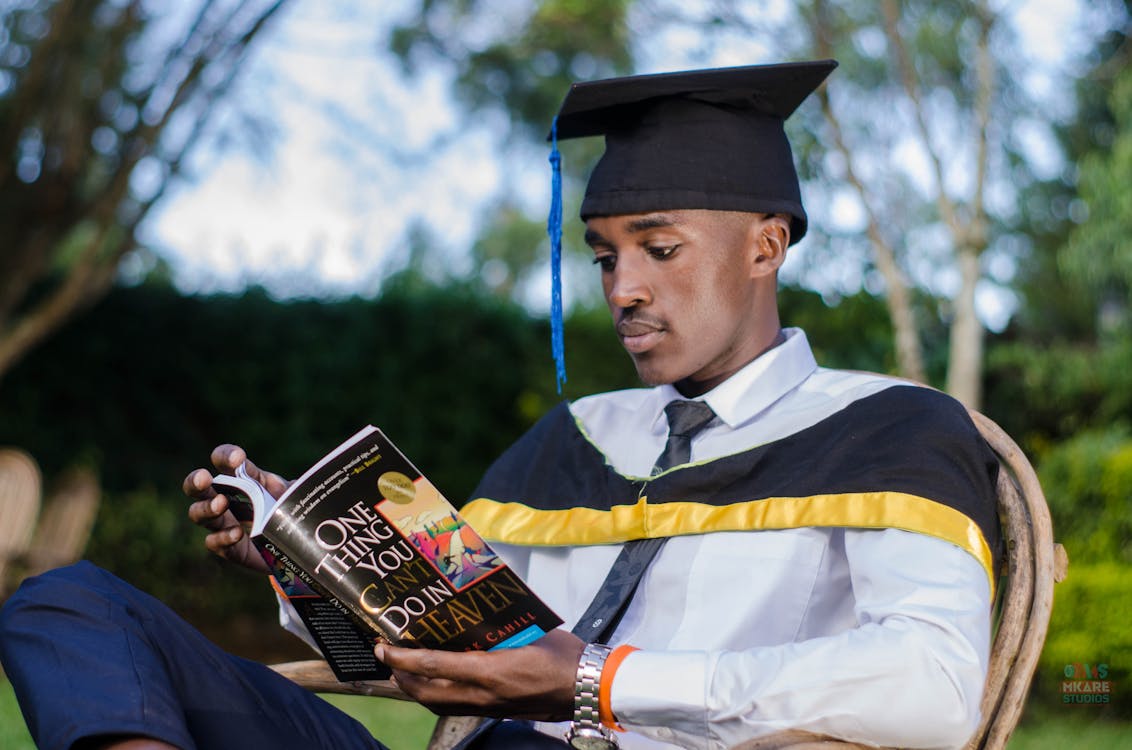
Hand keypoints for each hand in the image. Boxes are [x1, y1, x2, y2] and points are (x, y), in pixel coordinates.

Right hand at [184, 444, 290, 574]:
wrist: (299, 547)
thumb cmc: (291, 512)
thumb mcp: (291, 495)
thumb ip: (285, 489)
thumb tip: (280, 487)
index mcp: (242, 479)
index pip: (225, 462)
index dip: (226, 456)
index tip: (238, 458)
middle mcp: (226, 499)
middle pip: (199, 487)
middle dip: (196, 481)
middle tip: (203, 478)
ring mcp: (224, 524)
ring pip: (198, 514)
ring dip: (207, 508)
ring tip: (220, 504)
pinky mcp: (229, 548)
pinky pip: (214, 542)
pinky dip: (222, 537)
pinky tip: (236, 533)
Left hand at [376, 629, 584, 719]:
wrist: (589, 689)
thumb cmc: (564, 655)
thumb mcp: (530, 631)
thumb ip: (499, 627)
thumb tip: (477, 611)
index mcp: (490, 671)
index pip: (434, 666)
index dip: (403, 658)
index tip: (383, 647)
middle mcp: (483, 695)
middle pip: (426, 693)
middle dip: (401, 676)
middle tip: (388, 656)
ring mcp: (489, 708)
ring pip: (438, 705)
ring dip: (416, 689)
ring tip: (406, 670)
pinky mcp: (496, 714)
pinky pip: (455, 708)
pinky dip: (437, 696)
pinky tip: (437, 683)